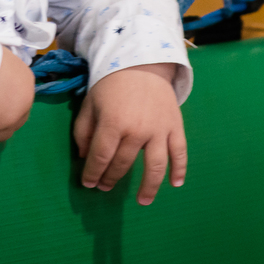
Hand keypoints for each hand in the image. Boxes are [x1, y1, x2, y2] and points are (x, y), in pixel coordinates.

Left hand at [73, 63, 186, 205]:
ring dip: (149, 187)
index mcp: (113, 123)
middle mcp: (137, 131)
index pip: (101, 157)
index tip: (88, 183)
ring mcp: (159, 130)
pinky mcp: (175, 127)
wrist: (142, 61)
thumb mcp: (90, 103)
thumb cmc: (111, 83)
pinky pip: (180, 153)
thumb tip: (84, 157)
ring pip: (155, 167)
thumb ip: (83, 130)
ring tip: (142, 201)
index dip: (93, 173)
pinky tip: (175, 185)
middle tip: (105, 187)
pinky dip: (180, 170)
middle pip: (123, 164)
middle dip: (112, 178)